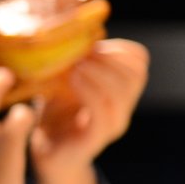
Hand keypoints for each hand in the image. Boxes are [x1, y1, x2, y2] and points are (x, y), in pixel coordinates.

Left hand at [30, 38, 149, 176]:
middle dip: (108, 57)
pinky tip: (72, 81)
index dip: (118, 46)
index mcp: (120, 90)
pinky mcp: (95, 139)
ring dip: (98, 72)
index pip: (139, 60)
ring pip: (123, 91)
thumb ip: (73, 60)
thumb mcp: (63, 79)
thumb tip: (69, 30)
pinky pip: (103, 113)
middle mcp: (122, 107)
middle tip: (81, 53)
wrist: (45, 153)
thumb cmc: (53, 113)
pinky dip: (89, 91)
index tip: (91, 43)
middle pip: (135, 73)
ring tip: (75, 66)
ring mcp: (112, 125)